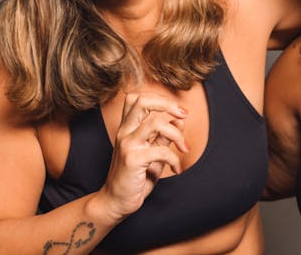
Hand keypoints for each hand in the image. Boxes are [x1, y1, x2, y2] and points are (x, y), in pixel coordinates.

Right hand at [97, 93, 188, 221]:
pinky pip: (161, 151)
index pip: (138, 98)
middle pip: (142, 101)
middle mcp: (125, 132)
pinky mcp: (132, 160)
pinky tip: (176, 169)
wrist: (116, 202)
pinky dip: (174, 159)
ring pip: (155, 123)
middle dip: (168, 104)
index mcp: (128, 128)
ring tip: (185, 148)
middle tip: (184, 114)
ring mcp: (127, 145)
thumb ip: (163, 137)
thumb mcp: (153, 154)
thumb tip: (179, 119)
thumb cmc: (134, 178)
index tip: (179, 111)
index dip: (160, 98)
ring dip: (177, 134)